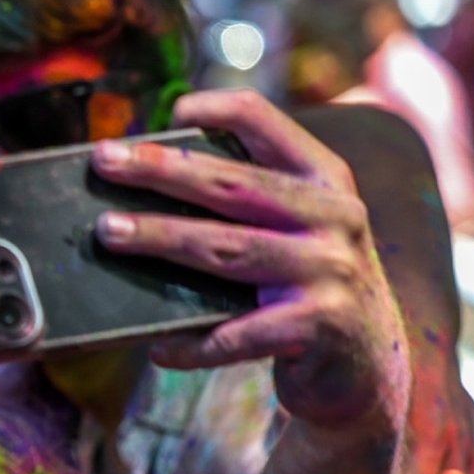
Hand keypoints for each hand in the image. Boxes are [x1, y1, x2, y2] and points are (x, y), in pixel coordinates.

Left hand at [93, 88, 408, 436]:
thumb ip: (251, 207)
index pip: (272, 127)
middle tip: (105, 162)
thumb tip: (150, 191)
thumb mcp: (299, 233)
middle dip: (163, 172)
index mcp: (326, 182)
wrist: (368, 363)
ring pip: (228, 249)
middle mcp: (334, 217)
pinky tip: (158, 348)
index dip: (222, 111)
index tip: (171, 109)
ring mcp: (330, 271)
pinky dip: (192, 344)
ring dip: (161, 238)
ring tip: (108, 232)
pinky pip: (237, 334)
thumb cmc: (308, 289)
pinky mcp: (319, 326)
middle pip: (233, 186)